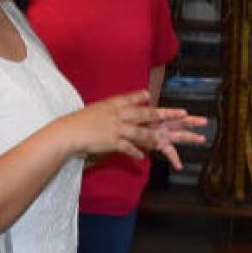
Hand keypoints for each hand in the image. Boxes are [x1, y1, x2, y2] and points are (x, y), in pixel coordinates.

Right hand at [61, 92, 205, 166]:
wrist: (67, 132)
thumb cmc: (80, 122)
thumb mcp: (97, 109)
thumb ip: (112, 106)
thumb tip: (124, 103)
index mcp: (113, 105)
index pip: (132, 99)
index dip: (144, 98)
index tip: (152, 96)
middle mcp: (118, 114)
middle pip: (147, 114)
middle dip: (167, 114)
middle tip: (183, 114)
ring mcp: (117, 128)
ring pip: (142, 132)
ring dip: (157, 137)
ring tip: (167, 142)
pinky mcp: (112, 141)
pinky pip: (128, 147)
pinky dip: (136, 152)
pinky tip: (142, 156)